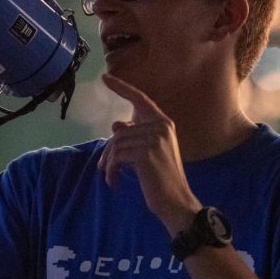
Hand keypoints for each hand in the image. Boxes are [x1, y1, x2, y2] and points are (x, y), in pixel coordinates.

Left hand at [98, 73, 199, 232]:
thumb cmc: (161, 179)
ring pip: (116, 143)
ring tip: (111, 177)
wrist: (175, 201)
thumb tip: (116, 123)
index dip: (121, 87)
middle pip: (120, 130)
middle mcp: (161, 126)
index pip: (140, 99)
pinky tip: (114, 183)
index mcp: (164, 123)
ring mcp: (155, 138)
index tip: (105, 77)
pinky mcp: (146, 153)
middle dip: (109, 150)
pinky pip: (117, 156)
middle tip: (103, 167)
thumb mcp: (147, 153)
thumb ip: (134, 136)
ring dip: (108, 163)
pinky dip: (111, 171)